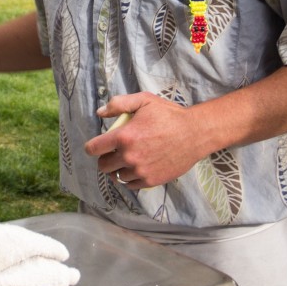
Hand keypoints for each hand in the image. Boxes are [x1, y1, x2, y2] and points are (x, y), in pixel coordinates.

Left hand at [84, 93, 202, 188]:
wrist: (194, 134)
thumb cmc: (168, 115)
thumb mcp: (143, 100)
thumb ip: (118, 104)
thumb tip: (100, 112)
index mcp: (124, 136)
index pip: (94, 148)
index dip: (92, 147)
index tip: (95, 146)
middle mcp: (129, 156)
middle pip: (103, 166)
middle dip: (105, 159)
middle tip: (112, 153)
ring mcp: (140, 171)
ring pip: (117, 176)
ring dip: (118, 169)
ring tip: (126, 160)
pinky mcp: (151, 180)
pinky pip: (131, 185)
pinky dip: (130, 178)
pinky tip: (136, 169)